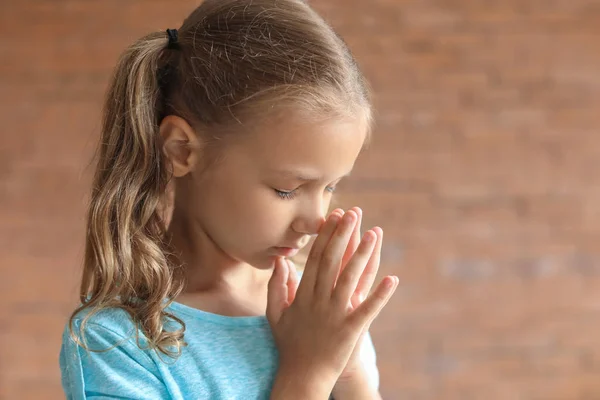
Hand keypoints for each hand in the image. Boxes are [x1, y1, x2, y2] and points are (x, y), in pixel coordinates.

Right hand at [266, 210, 397, 391]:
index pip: (315, 258)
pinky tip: (393, 280)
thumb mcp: (275, 314)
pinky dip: (380, 295)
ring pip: (350, 279)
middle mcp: (318, 300)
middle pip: (332, 261)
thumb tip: (280, 261)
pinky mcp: (350, 331)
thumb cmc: (289, 344)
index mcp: (303, 295)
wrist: (302, 376)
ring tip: (374, 233)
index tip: (334, 216)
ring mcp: (335, 315)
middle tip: (353, 213)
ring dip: (363, 255)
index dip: (325, 235)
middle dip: (343, 235)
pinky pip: (367, 310)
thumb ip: (276, 286)